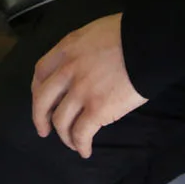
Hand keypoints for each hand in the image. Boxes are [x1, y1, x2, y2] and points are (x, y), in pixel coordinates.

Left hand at [31, 14, 146, 158]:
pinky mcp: (97, 109)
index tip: (40, 100)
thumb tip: (84, 65)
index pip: (41, 72)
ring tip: (73, 143)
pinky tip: (85, 150)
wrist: (147, 45)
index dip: (37, 90)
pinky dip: (80, 145)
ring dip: (64, 136)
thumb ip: (82, 50)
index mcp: (67, 49)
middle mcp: (67, 70)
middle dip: (40, 118)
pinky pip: (81, 133)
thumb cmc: (128, 34)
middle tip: (44, 130)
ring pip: (60, 121)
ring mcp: (81, 91)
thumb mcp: (94, 33)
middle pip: (42, 100)